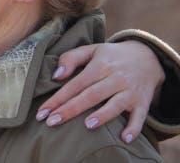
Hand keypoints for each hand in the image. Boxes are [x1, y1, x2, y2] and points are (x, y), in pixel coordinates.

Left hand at [36, 41, 163, 143]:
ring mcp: (130, 91)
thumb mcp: (91, 50)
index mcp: (99, 65)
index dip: (57, 98)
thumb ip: (71, 58)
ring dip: (102, 115)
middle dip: (70, 109)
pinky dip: (133, 128)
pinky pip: (140, 117)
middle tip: (52, 122)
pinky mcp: (143, 102)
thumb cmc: (111, 56)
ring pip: (115, 104)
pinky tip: (124, 139)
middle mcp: (115, 78)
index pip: (75, 84)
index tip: (42, 113)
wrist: (148, 56)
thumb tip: (56, 76)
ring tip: (87, 126)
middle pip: (91, 95)